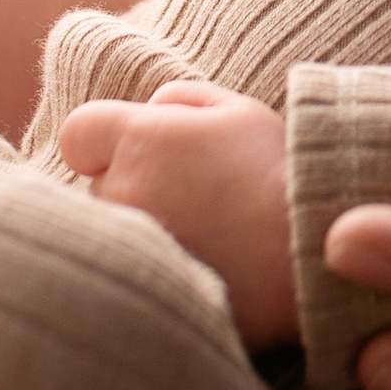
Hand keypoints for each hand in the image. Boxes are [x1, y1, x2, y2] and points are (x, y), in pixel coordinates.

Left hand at [60, 82, 294, 345]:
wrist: (312, 254)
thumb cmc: (278, 173)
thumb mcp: (239, 111)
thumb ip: (182, 97)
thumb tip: (151, 108)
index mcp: (140, 140)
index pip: (78, 134)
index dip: (103, 141)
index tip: (136, 153)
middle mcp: (121, 193)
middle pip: (96, 187)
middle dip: (130, 186)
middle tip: (188, 198)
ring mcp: (128, 247)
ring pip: (111, 232)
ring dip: (139, 229)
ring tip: (199, 235)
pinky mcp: (140, 291)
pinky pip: (128, 272)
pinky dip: (152, 268)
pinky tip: (197, 266)